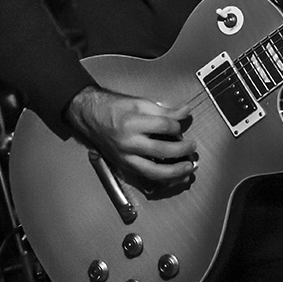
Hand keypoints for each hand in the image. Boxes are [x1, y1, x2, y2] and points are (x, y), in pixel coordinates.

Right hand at [65, 86, 196, 184]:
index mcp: (132, 122)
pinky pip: (146, 176)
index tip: (180, 126)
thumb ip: (164, 110)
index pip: (163, 126)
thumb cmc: (113, 109)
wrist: (90, 118)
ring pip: (153, 171)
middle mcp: (128, 142)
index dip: (177, 126)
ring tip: (187, 168)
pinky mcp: (124, 166)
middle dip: (181, 150)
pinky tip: (173, 176)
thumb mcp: (139, 103)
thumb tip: (185, 111)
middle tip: (192, 147)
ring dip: (174, 172)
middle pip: (161, 150)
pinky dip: (162, 178)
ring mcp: (126, 157)